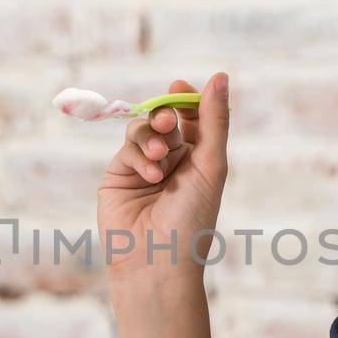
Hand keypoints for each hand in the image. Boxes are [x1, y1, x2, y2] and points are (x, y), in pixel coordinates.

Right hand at [96, 73, 229, 283]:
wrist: (157, 261)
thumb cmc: (193, 219)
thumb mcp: (212, 165)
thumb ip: (214, 120)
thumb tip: (220, 76)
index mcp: (200, 161)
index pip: (193, 118)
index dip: (187, 100)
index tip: (180, 86)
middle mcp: (172, 163)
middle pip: (166, 119)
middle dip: (166, 114)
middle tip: (167, 121)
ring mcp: (143, 169)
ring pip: (142, 130)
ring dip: (151, 136)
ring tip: (160, 158)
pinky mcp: (118, 177)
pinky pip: (127, 149)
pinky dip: (139, 156)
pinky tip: (150, 175)